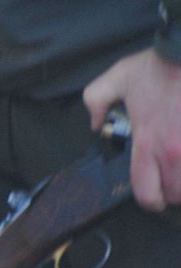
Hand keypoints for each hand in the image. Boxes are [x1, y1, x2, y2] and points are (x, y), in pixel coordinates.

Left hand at [84, 47, 180, 210]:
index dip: (149, 202)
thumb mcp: (117, 79)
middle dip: (174, 193)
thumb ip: (96, 101)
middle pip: (177, 194)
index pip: (146, 192)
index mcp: (146, 144)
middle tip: (172, 182)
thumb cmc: (158, 65)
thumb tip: (94, 123)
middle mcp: (173, 151)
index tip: (153, 198)